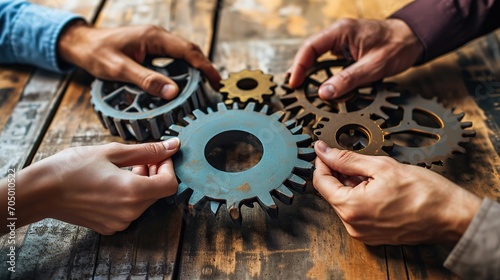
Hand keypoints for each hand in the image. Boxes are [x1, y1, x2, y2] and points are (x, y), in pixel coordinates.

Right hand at [0, 138, 179, 234]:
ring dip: (142, 183)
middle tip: (139, 157)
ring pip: (144, 201)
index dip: (168, 167)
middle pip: (158, 192)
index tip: (157, 155)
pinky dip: (129, 195)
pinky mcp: (109, 227)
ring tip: (123, 167)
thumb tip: (173, 146)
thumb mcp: (112, 152)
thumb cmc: (72, 168)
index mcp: (133, 193)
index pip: (170, 184)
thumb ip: (147, 150)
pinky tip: (113, 182)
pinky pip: (130, 210)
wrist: (40, 191)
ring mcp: (119, 223)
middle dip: (154, 172)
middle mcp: (130, 213)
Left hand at [58, 22, 220, 98]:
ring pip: (182, 54)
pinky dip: (182, 69)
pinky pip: (172, 57)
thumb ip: (147, 80)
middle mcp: (157, 36)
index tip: (216, 81)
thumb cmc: (97, 53)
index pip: (187, 51)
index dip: (204, 66)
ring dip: (194, 68)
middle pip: (189, 51)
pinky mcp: (150, 48)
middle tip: (214, 87)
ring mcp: (154, 41)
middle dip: (204, 68)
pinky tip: (183, 81)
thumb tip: (173, 91)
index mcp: (153, 37)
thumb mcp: (120, 69)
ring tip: (203, 86)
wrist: (82, 44)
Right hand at [289, 18, 423, 98]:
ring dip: (308, 71)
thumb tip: (324, 93)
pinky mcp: (346, 48)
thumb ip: (347, 80)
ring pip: (316, 56)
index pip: (310, 47)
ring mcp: (341, 40)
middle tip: (294, 89)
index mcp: (341, 31)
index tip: (294, 83)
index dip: (299, 66)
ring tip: (301, 88)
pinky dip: (320, 71)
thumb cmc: (397, 47)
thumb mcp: (373, 67)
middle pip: (309, 51)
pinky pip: (327, 59)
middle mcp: (338, 33)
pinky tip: (318, 83)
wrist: (413, 39)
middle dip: (300, 70)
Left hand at [313, 140, 481, 244]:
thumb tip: (324, 151)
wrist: (451, 216)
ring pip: (344, 202)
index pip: (321, 182)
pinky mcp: (372, 235)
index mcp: (351, 208)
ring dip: (350, 185)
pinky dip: (360, 197)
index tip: (326, 150)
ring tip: (372, 174)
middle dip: (338, 173)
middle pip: (331, 193)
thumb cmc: (424, 192)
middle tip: (353, 159)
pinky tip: (376, 187)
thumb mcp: (381, 166)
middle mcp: (353, 225)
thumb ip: (347, 159)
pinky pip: (357, 213)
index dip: (322, 162)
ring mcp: (363, 233)